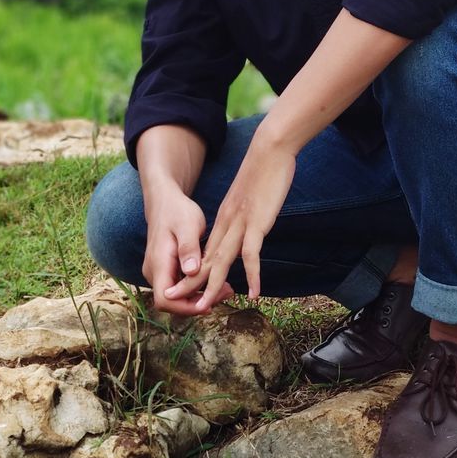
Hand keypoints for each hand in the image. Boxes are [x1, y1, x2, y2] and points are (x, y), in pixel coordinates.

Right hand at [141, 188, 232, 315]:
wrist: (165, 202)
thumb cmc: (177, 211)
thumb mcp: (187, 224)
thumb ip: (188, 248)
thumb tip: (191, 271)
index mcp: (158, 263)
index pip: (165, 299)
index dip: (185, 307)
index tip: (209, 304)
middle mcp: (154, 271)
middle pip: (173, 302)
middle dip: (198, 303)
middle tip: (227, 293)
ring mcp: (159, 272)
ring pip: (177, 296)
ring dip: (200, 296)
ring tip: (227, 288)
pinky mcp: (166, 270)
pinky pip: (179, 286)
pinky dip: (197, 288)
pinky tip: (216, 280)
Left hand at [184, 137, 296, 311]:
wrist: (269, 149)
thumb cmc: (263, 173)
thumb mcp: (247, 201)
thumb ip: (241, 219)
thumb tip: (239, 237)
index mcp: (224, 220)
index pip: (206, 254)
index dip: (197, 275)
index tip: (192, 293)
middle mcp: (227, 225)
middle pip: (207, 261)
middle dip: (194, 286)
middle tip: (186, 308)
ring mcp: (240, 224)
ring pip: (222, 261)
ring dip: (213, 286)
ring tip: (207, 307)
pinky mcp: (256, 221)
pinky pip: (251, 254)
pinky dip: (253, 275)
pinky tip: (255, 293)